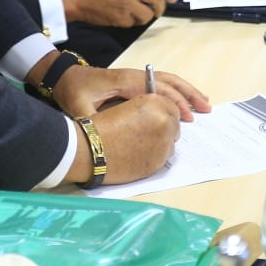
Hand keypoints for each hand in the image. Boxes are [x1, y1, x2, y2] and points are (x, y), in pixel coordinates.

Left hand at [53, 64, 210, 122]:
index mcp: (124, 81)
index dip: (173, 102)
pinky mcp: (133, 80)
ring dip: (186, 90)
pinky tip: (185, 98)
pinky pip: (160, 82)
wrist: (64, 76)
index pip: (156, 89)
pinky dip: (176, 88)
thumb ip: (92, 120)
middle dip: (187, 95)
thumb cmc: (73, 90)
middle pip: (167, 81)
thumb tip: (106, 135)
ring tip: (204, 102)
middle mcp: (133, 75)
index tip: (187, 116)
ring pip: (167, 79)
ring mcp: (134, 76)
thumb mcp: (78, 108)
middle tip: (205, 109)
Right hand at [63, 95, 179, 184]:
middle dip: (164, 126)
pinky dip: (155, 155)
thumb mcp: (127, 108)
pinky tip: (138, 153)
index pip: (172, 106)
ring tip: (140, 143)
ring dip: (161, 141)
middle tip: (147, 131)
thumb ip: (148, 110)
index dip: (163, 111)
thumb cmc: (101, 128)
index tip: (157, 116)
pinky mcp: (159, 162)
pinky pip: (164, 156)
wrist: (91, 150)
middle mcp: (164, 122)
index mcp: (154, 103)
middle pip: (174, 124)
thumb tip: (158, 117)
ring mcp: (163, 143)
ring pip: (171, 142)